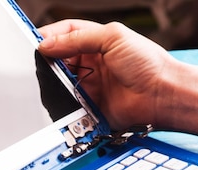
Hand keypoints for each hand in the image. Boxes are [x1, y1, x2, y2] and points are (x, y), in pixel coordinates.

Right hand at [38, 20, 177, 130]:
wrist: (161, 96)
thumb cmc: (147, 64)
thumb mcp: (112, 37)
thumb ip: (77, 38)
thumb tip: (46, 45)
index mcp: (96, 42)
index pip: (65, 34)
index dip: (50, 37)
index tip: (36, 43)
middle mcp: (91, 64)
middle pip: (58, 59)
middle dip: (48, 61)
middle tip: (39, 63)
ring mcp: (89, 86)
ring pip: (59, 83)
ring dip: (54, 82)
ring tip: (54, 81)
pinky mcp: (88, 107)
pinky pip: (67, 105)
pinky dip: (62, 102)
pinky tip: (63, 98)